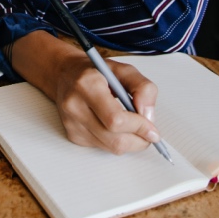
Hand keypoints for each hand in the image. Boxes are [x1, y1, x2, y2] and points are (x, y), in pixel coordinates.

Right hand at [11, 30, 161, 153]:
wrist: (65, 74)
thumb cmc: (96, 71)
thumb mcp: (124, 70)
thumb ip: (143, 88)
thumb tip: (148, 116)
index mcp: (87, 84)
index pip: (116, 120)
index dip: (139, 127)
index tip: (152, 130)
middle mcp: (75, 105)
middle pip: (114, 139)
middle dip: (138, 139)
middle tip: (149, 133)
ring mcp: (71, 123)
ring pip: (110, 147)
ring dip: (129, 142)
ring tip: (133, 126)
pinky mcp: (72, 135)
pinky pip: (102, 147)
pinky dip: (115, 141)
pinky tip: (114, 126)